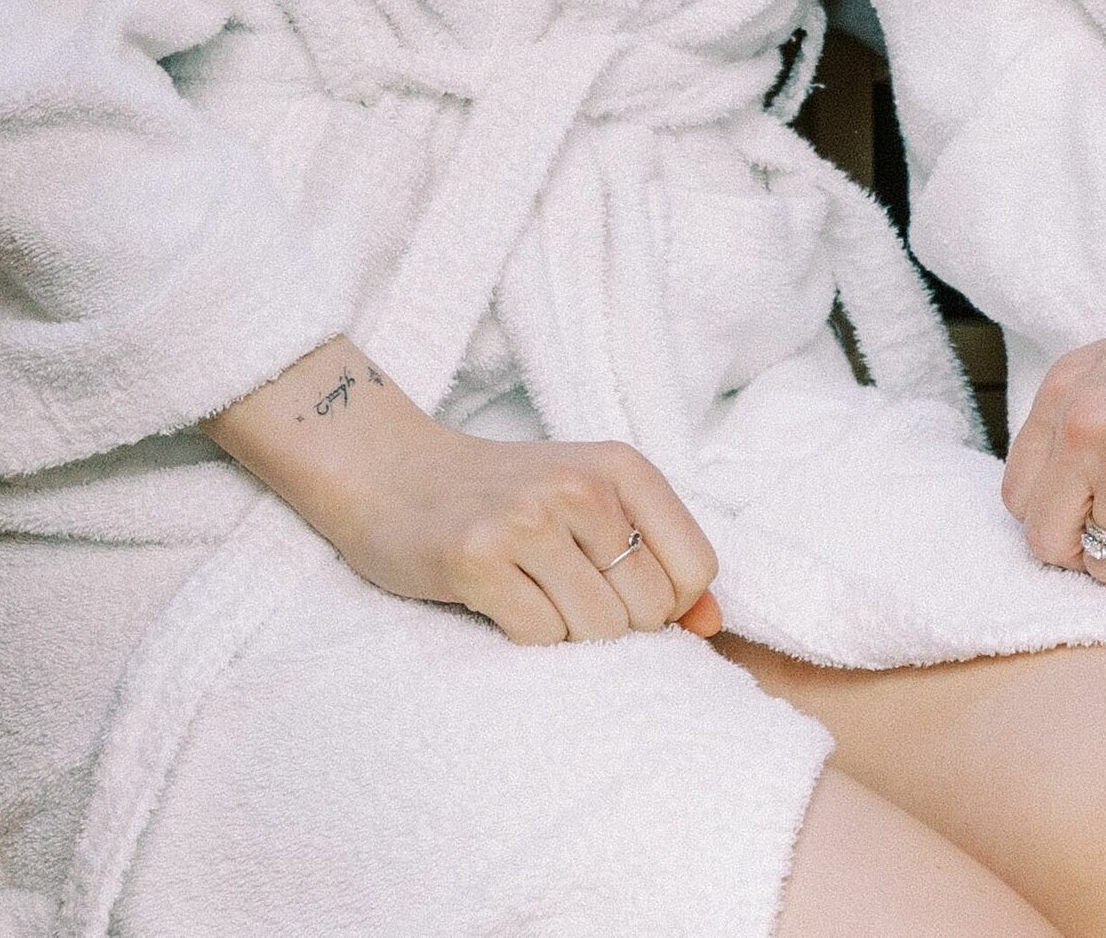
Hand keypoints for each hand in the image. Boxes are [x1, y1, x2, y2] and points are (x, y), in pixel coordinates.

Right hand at [209, 339, 724, 643]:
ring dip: (568, 634)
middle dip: (615, 624)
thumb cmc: (505, 497)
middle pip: (649, 611)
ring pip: (597, 630)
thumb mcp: (591, 504)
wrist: (392, 472)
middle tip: (563, 591)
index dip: (667, 603)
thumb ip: (658, 558)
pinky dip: (526, 637)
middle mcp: (581, 485)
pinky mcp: (477, 558)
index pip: (697, 570)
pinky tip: (498, 600)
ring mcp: (528, 519)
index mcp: (622, 466)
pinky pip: (540, 638)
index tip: (621, 590)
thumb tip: (714, 626)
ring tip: (532, 593)